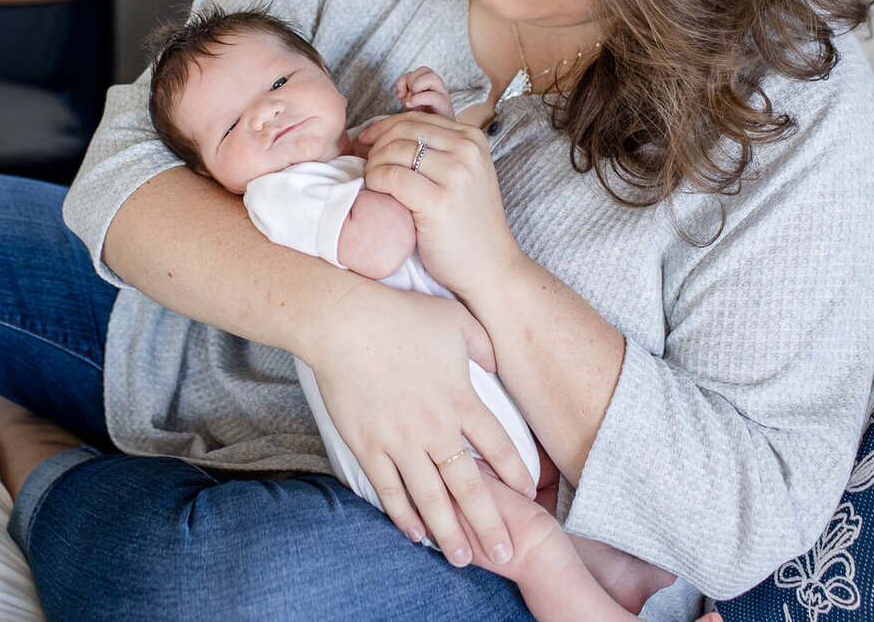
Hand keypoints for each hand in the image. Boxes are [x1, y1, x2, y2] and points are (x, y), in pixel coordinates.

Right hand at [298, 279, 535, 567]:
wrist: (343, 322)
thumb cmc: (400, 315)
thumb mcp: (455, 318)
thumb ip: (483, 344)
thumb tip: (495, 364)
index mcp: (461, 399)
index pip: (499, 447)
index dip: (517, 474)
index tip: (529, 494)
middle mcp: (434, 428)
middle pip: (469, 487)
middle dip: (489, 524)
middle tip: (504, 552)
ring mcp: (399, 441)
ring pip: (430, 498)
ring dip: (448, 532)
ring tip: (462, 559)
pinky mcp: (368, 445)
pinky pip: (389, 489)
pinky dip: (403, 515)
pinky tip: (416, 534)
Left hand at [357, 111, 522, 297]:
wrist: (490, 266)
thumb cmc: (468, 223)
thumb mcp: (463, 174)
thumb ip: (437, 150)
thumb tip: (384, 133)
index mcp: (472, 138)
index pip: (416, 118)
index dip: (384, 127)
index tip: (367, 142)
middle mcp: (467, 151)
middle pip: (403, 131)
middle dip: (376, 145)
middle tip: (365, 164)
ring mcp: (456, 175)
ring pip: (395, 151)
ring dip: (373, 164)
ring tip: (371, 181)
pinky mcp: (439, 201)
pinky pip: (391, 177)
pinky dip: (375, 180)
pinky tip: (376, 191)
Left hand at [395, 66, 453, 118]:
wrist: (435, 136)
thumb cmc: (423, 122)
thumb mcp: (410, 105)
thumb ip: (405, 95)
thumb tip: (401, 93)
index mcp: (428, 85)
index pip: (416, 71)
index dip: (403, 80)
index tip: (400, 96)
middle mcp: (437, 87)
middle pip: (424, 69)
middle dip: (410, 82)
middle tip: (409, 99)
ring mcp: (442, 94)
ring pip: (431, 77)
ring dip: (416, 87)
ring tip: (413, 102)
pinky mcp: (445, 105)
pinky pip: (433, 96)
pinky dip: (419, 98)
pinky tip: (412, 106)